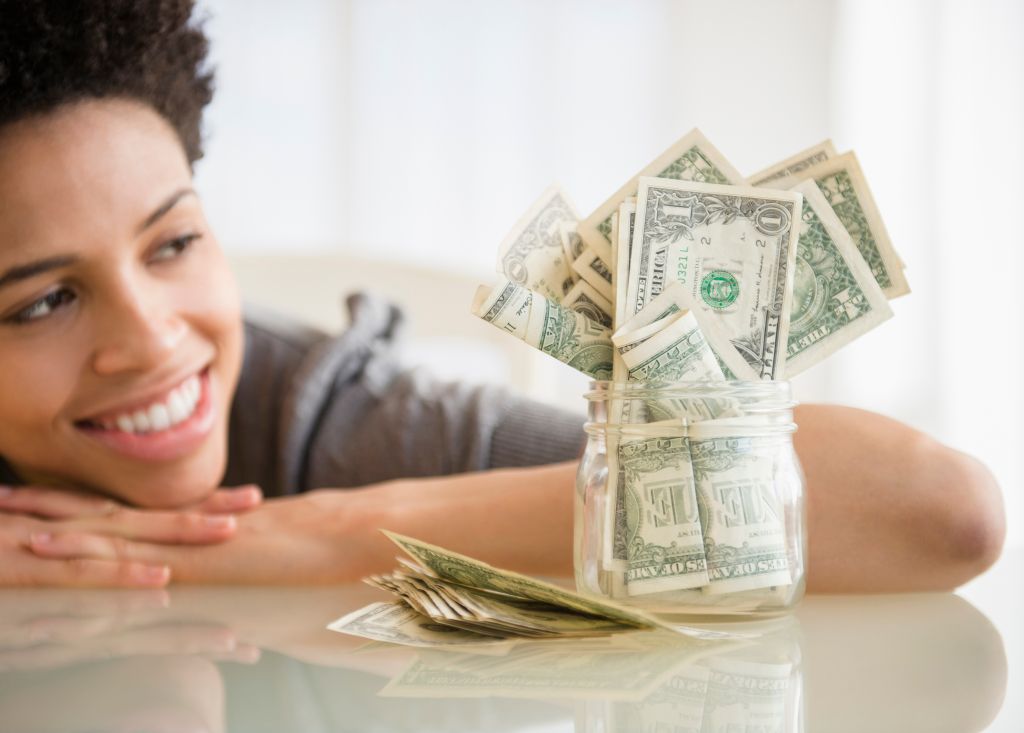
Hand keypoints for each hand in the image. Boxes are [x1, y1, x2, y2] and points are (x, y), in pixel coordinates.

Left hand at [23, 488, 388, 584]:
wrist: (343, 536)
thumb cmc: (316, 550)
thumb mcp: (262, 555)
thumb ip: (233, 554)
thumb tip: (219, 560)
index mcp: (189, 526)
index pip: (125, 513)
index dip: (78, 505)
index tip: (37, 500)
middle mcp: (178, 527)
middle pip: (101, 511)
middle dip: (46, 503)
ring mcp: (182, 541)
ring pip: (102, 527)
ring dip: (48, 520)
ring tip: (0, 512)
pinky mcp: (188, 560)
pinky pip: (127, 554)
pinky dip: (83, 548)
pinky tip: (46, 545)